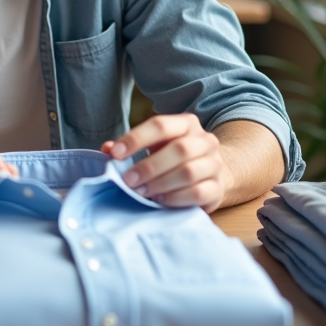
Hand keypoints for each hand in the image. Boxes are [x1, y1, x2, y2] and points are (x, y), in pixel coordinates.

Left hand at [101, 113, 230, 210]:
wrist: (211, 174)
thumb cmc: (174, 159)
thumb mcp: (154, 147)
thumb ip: (130, 147)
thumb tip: (107, 149)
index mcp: (186, 124)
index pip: (161, 125)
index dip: (136, 138)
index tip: (115, 154)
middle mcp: (205, 141)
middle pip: (179, 149)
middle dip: (149, 166)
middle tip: (128, 180)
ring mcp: (215, 164)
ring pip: (189, 172)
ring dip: (160, 184)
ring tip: (142, 192)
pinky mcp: (218, 188)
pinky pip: (198, 193)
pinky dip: (175, 198)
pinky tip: (160, 201)